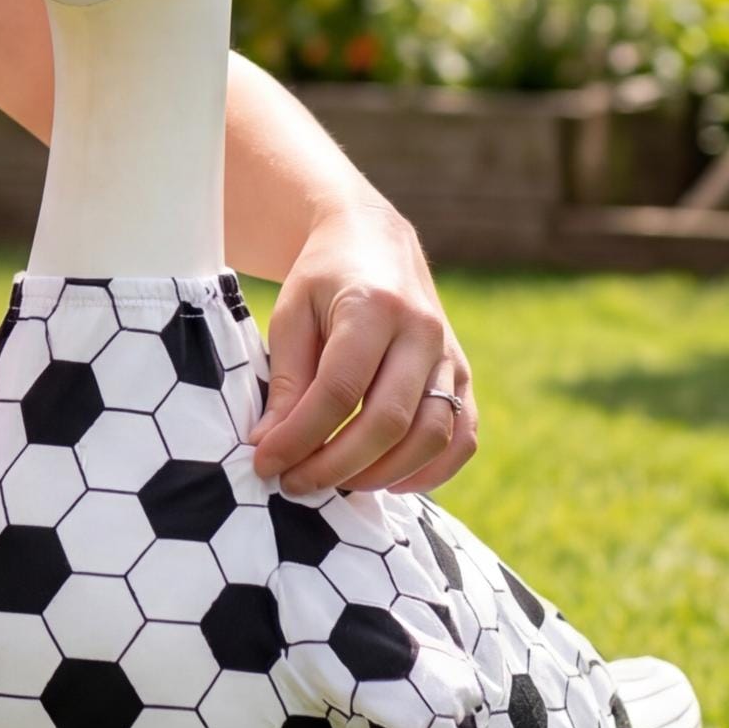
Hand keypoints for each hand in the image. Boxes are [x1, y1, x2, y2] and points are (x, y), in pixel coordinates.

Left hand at [251, 197, 476, 497]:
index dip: (300, 436)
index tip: (266, 462)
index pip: (338, 390)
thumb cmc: (323, 279)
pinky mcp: (463, 373)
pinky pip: (463, 436)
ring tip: (334, 486)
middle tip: (294, 484)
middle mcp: (422, 331)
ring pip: (431, 436)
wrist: (374, 241)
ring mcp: (449, 354)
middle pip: (388, 420)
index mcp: (373, 306)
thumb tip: (270, 444)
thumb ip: (286, 380)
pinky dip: (432, 471)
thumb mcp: (290, 313)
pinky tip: (388, 482)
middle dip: (336, 465)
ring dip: (381, 474)